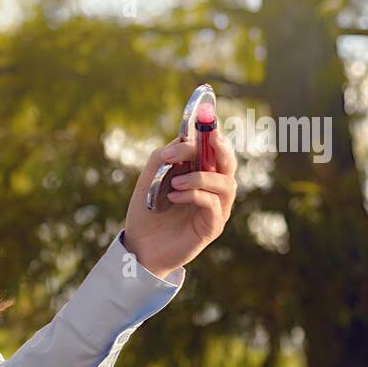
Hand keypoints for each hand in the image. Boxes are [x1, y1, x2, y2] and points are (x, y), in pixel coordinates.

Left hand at [122, 128, 236, 278]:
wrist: (139, 247)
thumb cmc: (146, 213)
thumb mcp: (149, 180)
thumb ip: (163, 158)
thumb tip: (182, 142)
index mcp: (200, 174)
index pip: (214, 149)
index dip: (212, 133)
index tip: (205, 119)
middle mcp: (213, 190)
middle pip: (229, 163)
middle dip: (220, 147)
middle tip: (209, 138)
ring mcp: (216, 208)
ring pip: (225, 183)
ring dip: (201, 176)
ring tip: (175, 182)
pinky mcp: (212, 227)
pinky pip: (213, 204)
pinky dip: (194, 195)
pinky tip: (173, 196)